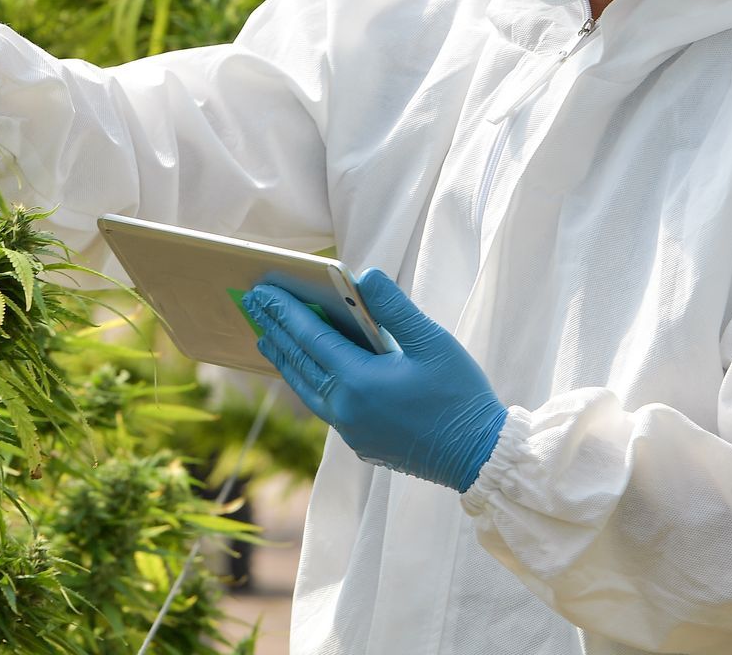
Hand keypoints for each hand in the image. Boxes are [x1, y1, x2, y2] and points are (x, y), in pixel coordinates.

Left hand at [245, 269, 506, 492]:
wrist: (478, 456)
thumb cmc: (459, 395)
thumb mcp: (432, 342)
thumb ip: (395, 307)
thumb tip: (364, 275)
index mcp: (360, 382)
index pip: (311, 338)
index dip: (285, 311)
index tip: (263, 290)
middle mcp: (346, 409)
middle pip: (300, 363)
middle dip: (276, 331)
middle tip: (253, 306)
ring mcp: (351, 430)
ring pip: (307, 390)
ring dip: (286, 361)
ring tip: (266, 340)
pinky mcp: (361, 443)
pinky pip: (323, 407)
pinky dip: (308, 383)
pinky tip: (308, 374)